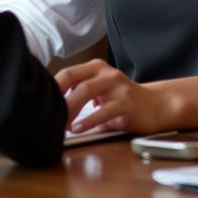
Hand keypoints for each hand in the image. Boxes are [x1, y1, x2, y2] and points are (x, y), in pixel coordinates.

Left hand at [55, 59, 172, 134]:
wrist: (156, 105)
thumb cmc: (123, 100)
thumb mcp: (101, 92)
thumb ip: (80, 94)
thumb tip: (52, 107)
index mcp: (96, 68)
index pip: (68, 73)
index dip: (52, 87)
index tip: (41, 102)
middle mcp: (106, 72)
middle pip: (74, 78)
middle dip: (57, 97)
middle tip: (47, 114)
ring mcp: (117, 86)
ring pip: (86, 91)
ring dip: (69, 109)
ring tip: (61, 124)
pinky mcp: (127, 103)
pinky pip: (104, 111)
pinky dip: (88, 120)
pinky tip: (78, 129)